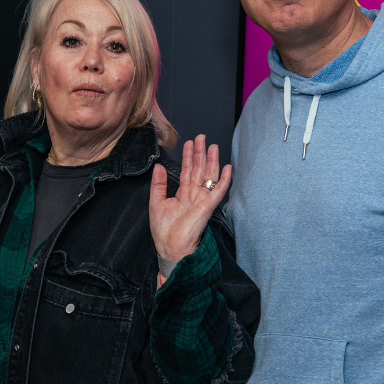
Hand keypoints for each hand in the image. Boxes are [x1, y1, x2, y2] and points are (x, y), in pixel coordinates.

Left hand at [149, 134, 231, 282]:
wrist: (170, 247)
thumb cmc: (163, 230)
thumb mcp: (156, 202)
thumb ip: (158, 184)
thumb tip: (159, 166)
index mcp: (183, 194)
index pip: (187, 170)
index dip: (188, 156)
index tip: (190, 143)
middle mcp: (194, 195)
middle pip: (199, 169)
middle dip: (200, 153)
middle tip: (201, 137)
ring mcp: (202, 200)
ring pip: (209, 175)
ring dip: (211, 160)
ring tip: (213, 145)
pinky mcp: (208, 206)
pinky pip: (218, 191)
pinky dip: (224, 180)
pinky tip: (227, 168)